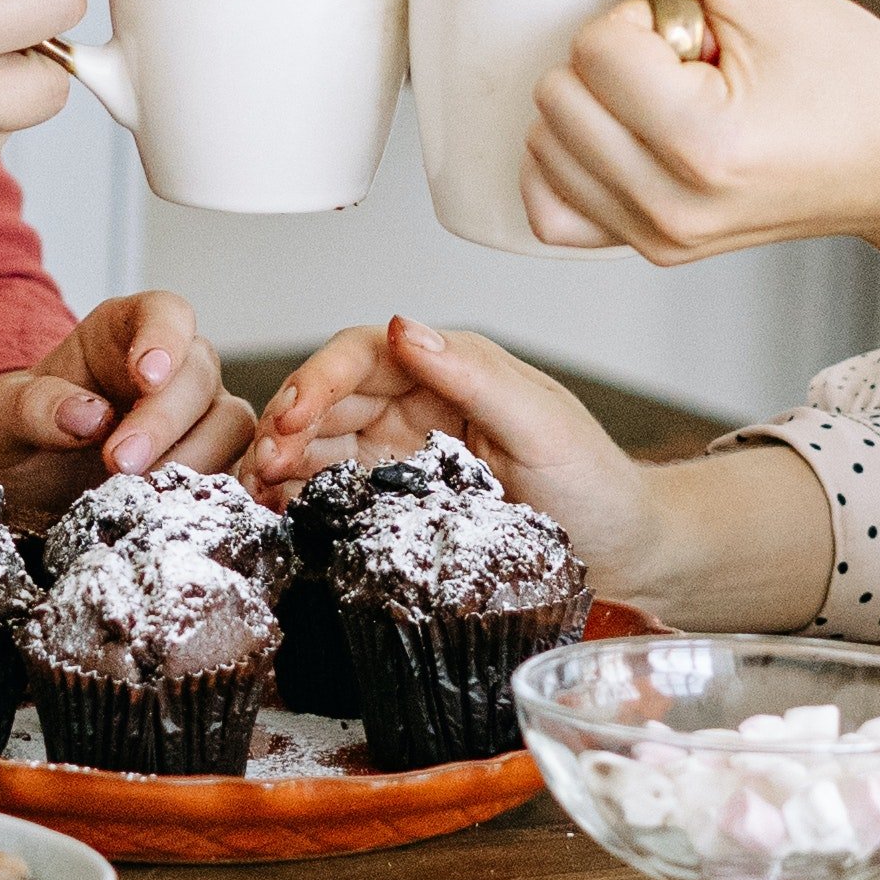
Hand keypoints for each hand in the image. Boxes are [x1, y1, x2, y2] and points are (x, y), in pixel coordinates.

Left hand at [0, 291, 252, 518]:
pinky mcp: (208, 468)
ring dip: (193, 460)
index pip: (165, 314)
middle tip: (120, 461)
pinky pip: (234, 474)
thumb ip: (33, 407)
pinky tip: (179, 515)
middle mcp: (172, 370)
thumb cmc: (15, 435)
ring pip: (229, 424)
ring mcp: (197, 420)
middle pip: (198, 374)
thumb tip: (88, 418)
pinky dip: (217, 493)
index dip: (165, 338)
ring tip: (139, 496)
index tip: (147, 375)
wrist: (20, 486)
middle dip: (164, 419)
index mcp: (123, 334)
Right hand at [245, 314, 667, 603]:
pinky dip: (299, 497)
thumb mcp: (542, 424)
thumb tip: (402, 326)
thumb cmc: (597, 484)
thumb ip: (472, 374)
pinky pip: (336, 488)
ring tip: (254, 492)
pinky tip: (275, 513)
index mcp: (449, 367)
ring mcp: (405, 451)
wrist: (625, 553)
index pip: (364, 353)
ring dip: (282, 461)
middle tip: (262, 466)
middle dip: (287, 425)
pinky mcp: (399, 500)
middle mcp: (419, 400)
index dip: (320, 377)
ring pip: (322, 442)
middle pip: (330, 397)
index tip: (294, 413)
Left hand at [520, 0, 879, 264]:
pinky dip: (568, 161)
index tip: (701, 30)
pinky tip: (621, 132)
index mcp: (700, 144)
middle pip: (556, 95)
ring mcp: (658, 238)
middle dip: (614, 59)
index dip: (643, 17)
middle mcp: (669, 205)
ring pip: (542, 145)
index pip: (592, 49)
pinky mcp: (654, 249)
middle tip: (691, 63)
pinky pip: (552, 210)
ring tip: (677, 99)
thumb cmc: (859, 83)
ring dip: (593, 104)